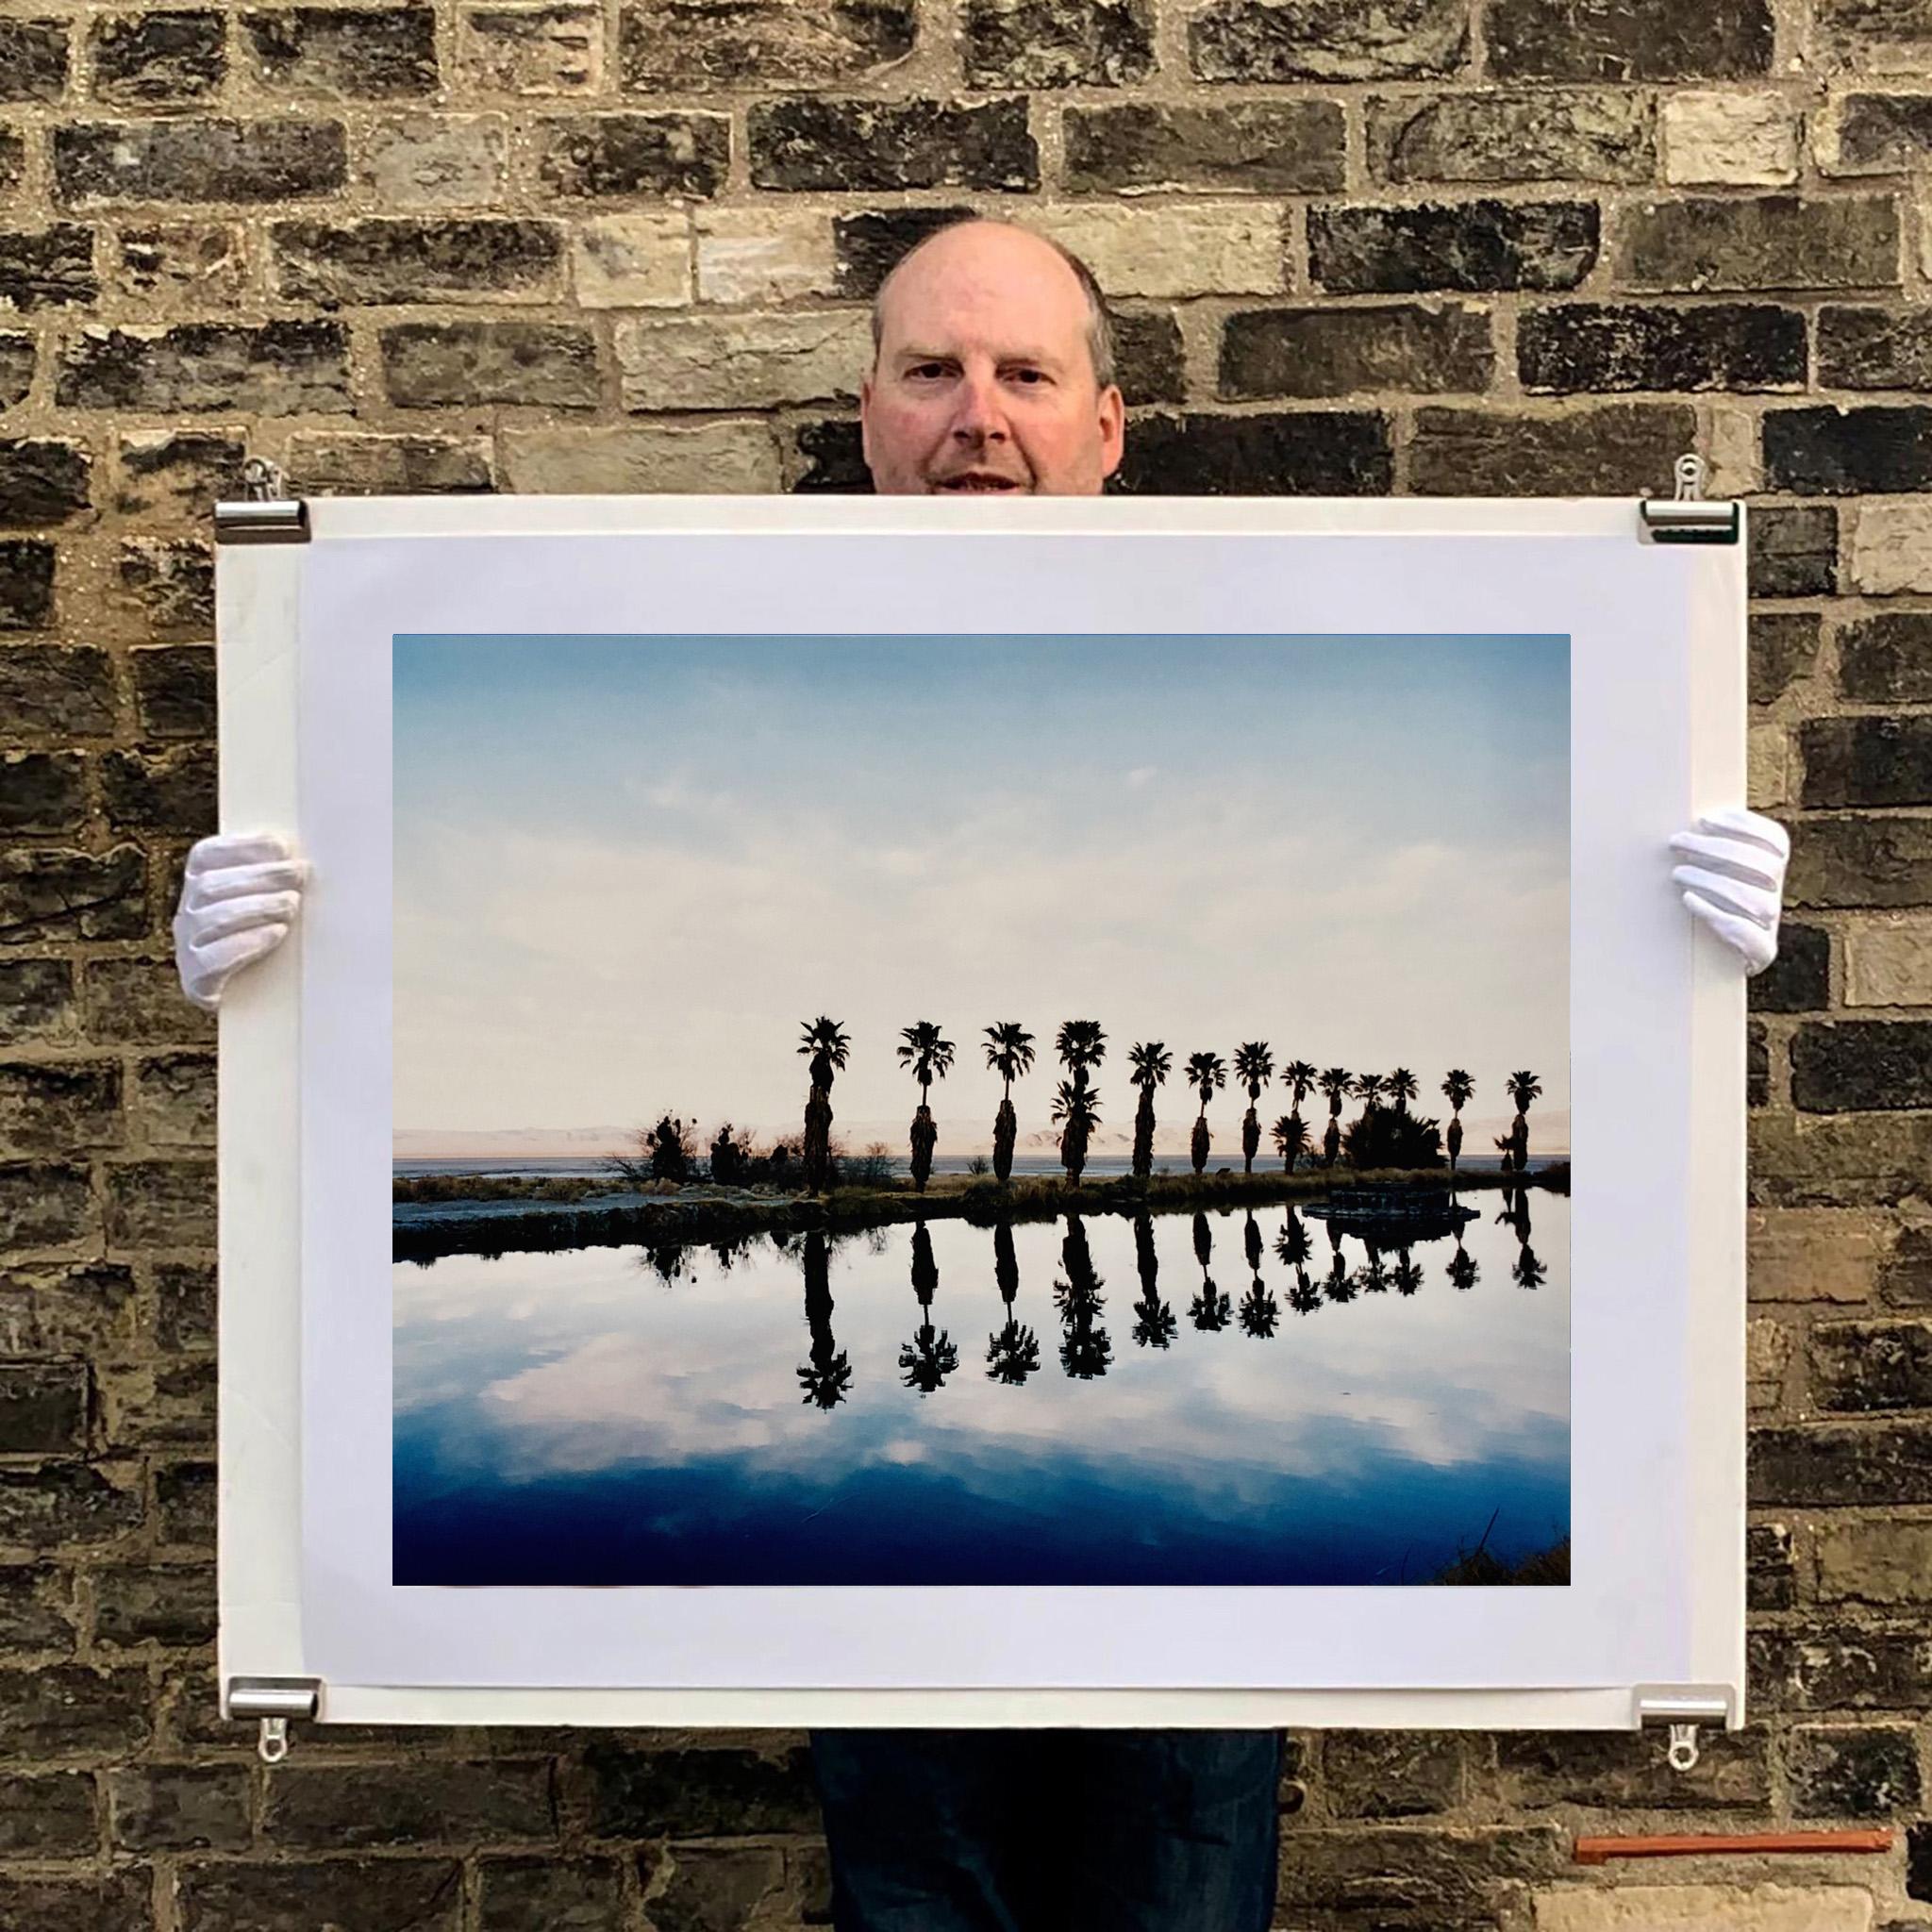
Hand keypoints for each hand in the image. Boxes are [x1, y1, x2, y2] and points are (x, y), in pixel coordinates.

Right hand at [173, 833, 307, 1011]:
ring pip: (210, 919)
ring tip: (291, 905)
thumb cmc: (267, 940)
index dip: (240, 846)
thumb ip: (276, 880)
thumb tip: (304, 859)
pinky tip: (275, 933)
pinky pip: (211, 959)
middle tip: (298, 875)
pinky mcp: (196, 981)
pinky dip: (246, 943)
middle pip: (210, 886)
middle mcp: (187, 913)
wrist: (253, 1000)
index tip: (281, 846)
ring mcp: (186, 947)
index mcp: (198, 886)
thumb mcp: (268, 905)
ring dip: (256, 907)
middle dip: (260, 877)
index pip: (205, 856)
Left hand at [1670, 807, 1787, 976]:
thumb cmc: (1710, 905)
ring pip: (1755, 898)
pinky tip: (1688, 899)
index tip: (1706, 820)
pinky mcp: (1762, 951)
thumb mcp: (1716, 874)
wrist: (1717, 960)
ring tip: (1677, 872)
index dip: (1745, 826)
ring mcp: (1773, 924)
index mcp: (1774, 870)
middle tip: (1676, 840)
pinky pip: (1744, 931)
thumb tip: (1691, 824)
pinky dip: (1714, 912)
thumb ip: (1712, 850)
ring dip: (1713, 881)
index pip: (1775, 840)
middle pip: (1763, 865)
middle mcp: (1778, 893)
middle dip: (1717, 848)